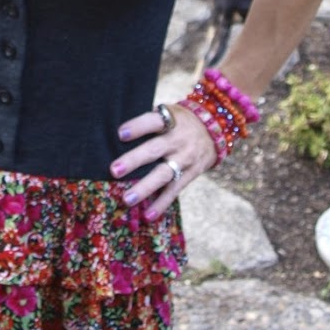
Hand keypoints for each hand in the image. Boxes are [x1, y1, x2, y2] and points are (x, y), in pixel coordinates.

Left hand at [109, 102, 216, 219]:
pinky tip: (147, 216)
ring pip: (164, 174)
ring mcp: (185, 159)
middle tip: (115, 170)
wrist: (214, 129)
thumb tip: (115, 137)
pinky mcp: (190, 174)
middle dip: (134, 161)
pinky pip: (174, 191)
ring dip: (145, 188)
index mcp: (171, 120)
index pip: (154, 122)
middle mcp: (178, 140)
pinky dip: (161, 204)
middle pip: (155, 150)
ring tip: (127, 199)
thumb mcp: (169, 113)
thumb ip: (149, 123)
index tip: (120, 134)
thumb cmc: (178, 121)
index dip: (138, 127)